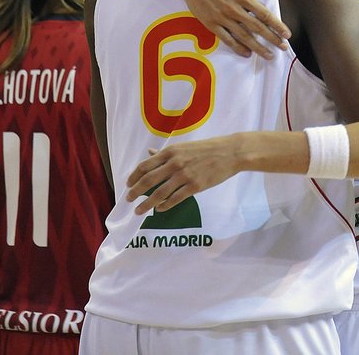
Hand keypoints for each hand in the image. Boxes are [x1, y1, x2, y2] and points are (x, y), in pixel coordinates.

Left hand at [126, 136, 243, 214]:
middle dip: (135, 192)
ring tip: (139, 211)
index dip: (133, 176)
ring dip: (147, 204)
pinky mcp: (195, 186)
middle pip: (148, 181)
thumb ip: (166, 153)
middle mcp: (174, 163)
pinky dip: (165, 205)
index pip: (145, 166)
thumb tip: (150, 153)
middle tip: (129, 200)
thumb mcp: (184, 146)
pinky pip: (175, 199)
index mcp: (171, 152)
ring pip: (159, 193)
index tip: (128, 184)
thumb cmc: (208, 148)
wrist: (230, 152)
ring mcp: (184, 175)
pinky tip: (160, 209)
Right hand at [179, 0, 290, 58]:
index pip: (264, 14)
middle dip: (272, 39)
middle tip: (283, 48)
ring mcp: (222, 18)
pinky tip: (247, 53)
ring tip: (269, 55)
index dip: (277, 25)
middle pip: (257, 28)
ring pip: (244, 36)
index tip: (287, 35)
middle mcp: (234, 9)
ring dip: (258, 47)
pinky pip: (227, 39)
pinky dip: (237, 47)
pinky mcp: (211, 25)